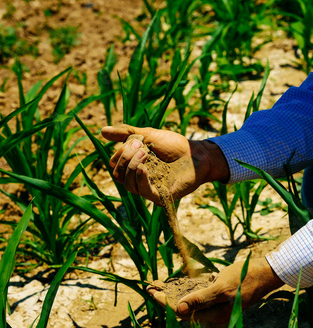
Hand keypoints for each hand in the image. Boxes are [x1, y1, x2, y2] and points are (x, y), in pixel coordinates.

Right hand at [101, 124, 228, 203]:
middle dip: (125, 157)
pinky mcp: (160, 196)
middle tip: (141, 146)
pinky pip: (143, 192)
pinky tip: (143, 168)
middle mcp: (138, 180)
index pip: (114, 165)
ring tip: (145, 152)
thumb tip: (102, 131)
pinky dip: (140, 179)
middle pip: (118, 175)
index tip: (136, 140)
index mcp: (133, 166)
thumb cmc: (174, 145)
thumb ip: (126, 133)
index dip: (120, 153)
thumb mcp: (148, 135)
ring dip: (132, 166)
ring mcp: (148, 189)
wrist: (196, 154)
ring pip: (128, 184)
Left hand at [147, 257, 283, 322]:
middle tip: (150, 288)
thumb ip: (200, 300)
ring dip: (174, 294)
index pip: (182, 313)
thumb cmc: (244, 279)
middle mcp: (213, 313)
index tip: (151, 292)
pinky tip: (178, 285)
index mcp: (213, 315)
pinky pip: (198, 296)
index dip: (165, 303)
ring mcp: (216, 305)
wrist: (266, 272)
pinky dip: (187, 290)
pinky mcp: (219, 297)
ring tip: (159, 286)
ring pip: (189, 302)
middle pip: (183, 309)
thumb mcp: (221, 289)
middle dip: (166, 299)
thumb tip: (178, 310)